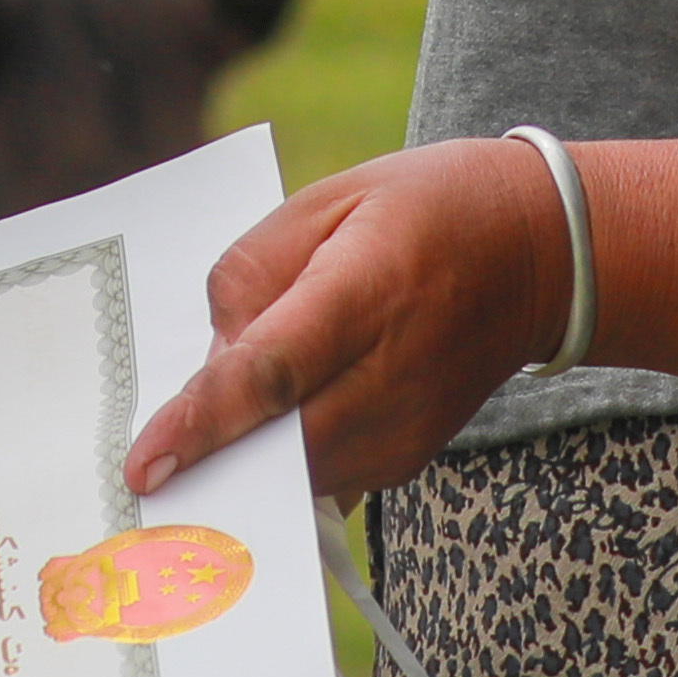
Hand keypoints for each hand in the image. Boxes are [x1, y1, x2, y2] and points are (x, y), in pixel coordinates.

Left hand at [118, 144, 570, 503]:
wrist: (533, 253)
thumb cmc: (419, 211)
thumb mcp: (327, 200)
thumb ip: (251, 272)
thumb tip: (211, 354)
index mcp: (365, 290)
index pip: (271, 373)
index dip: (202, 421)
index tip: (143, 464)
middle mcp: (392, 373)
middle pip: (280, 443)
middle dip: (209, 457)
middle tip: (146, 465)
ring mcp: (408, 427)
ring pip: (297, 475)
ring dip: (243, 462)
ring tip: (203, 437)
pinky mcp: (410, 458)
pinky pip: (324, 476)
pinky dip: (284, 460)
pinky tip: (263, 430)